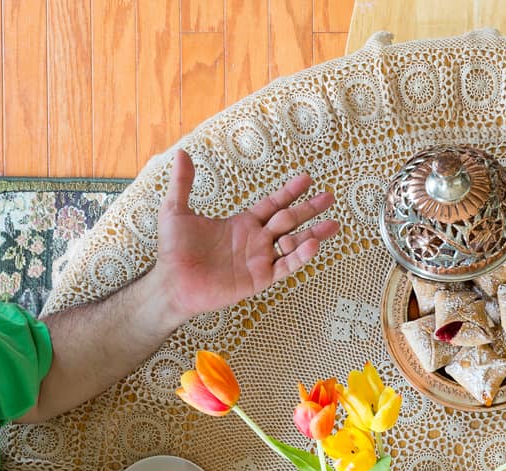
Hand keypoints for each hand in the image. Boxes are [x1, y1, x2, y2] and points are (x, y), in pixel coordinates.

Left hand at [154, 148, 340, 318]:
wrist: (172, 282)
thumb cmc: (173, 250)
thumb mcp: (176, 211)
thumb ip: (183, 183)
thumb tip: (181, 153)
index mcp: (242, 224)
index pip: (273, 204)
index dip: (289, 192)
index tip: (307, 179)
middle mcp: (255, 241)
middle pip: (289, 221)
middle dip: (310, 209)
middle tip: (330, 197)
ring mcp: (259, 260)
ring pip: (293, 244)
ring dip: (313, 234)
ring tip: (334, 224)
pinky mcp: (259, 279)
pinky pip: (284, 266)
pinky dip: (299, 257)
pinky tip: (312, 245)